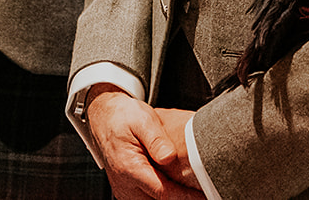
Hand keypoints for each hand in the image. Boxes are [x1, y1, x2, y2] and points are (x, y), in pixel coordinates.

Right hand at [86, 87, 202, 199]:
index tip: (204, 194)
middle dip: (181, 198)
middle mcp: (125, 184)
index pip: (164, 192)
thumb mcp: (142, 120)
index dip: (186, 197)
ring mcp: (125, 190)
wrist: (104, 117)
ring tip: (192, 189)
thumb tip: (169, 157)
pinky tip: (176, 187)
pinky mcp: (128, 191)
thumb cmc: (123, 117)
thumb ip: (156, 140)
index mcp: (129, 168)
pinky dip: (162, 196)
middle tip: (202, 190)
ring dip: (172, 197)